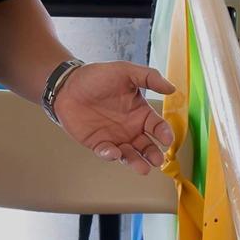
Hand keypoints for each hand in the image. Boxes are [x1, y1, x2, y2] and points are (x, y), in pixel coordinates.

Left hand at [52, 62, 176, 173]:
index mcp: (139, 112)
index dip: (163, 133)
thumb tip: (172, 88)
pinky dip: (111, 155)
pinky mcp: (97, 143)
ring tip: (143, 168)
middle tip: (158, 160)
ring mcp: (114, 137)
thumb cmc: (97, 76)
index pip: (157, 126)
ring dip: (136, 162)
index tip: (167, 139)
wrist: (67, 84)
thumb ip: (149, 77)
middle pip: (146, 145)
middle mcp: (130, 128)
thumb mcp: (125, 71)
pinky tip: (114, 152)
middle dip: (153, 154)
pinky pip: (106, 152)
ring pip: (129, 154)